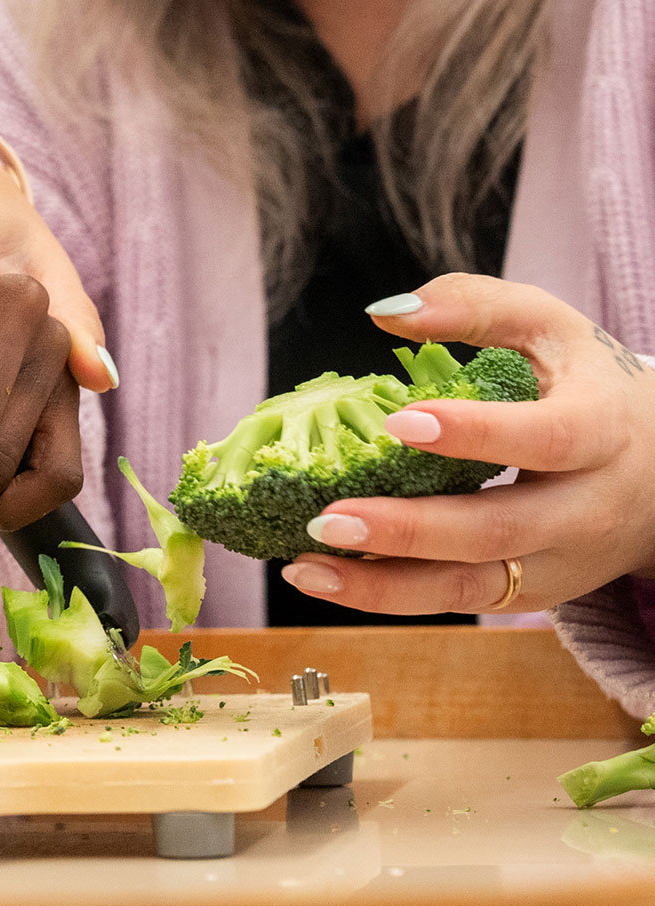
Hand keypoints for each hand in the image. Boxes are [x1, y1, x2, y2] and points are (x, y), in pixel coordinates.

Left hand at [280, 275, 654, 613]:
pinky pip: (460, 599)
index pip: (545, 439)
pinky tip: (327, 577)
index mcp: (599, 431)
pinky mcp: (532, 590)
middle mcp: (584, 508)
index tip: (398, 421)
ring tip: (306, 565)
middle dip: (411, 530)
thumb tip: (386, 313)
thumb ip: (474, 306)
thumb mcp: (550, 327)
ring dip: (384, 586)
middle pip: (500, 530)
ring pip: (474, 587)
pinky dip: (391, 596)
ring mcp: (559, 560)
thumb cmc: (588, 384)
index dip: (476, 433)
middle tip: (328, 517)